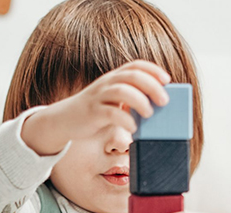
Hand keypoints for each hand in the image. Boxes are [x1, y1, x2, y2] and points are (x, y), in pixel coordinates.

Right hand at [22, 60, 170, 155]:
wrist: (64, 120)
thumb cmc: (94, 112)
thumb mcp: (111, 100)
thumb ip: (129, 99)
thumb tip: (157, 106)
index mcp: (113, 79)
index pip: (135, 66)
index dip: (152, 70)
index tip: (167, 80)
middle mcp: (106, 84)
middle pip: (131, 77)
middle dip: (151, 86)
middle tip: (164, 101)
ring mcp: (98, 98)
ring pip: (121, 91)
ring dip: (140, 101)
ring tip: (150, 114)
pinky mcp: (92, 113)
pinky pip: (111, 113)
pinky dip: (125, 119)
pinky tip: (133, 128)